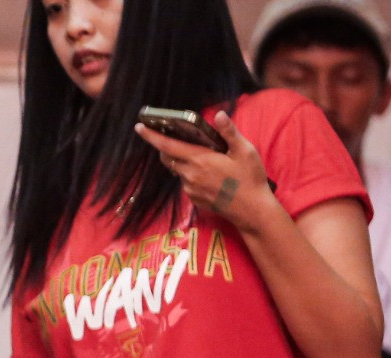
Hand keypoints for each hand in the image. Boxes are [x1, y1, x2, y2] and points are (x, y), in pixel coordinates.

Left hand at [134, 111, 275, 230]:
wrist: (251, 210)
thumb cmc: (250, 178)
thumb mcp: (245, 151)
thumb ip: (229, 132)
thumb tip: (218, 115)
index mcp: (200, 160)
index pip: (168, 145)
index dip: (152, 136)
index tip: (139, 127)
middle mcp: (190, 175)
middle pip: (168, 157)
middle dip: (167, 146)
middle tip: (175, 137)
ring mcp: (190, 189)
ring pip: (178, 170)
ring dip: (183, 161)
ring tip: (203, 156)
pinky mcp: (194, 199)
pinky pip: (186, 182)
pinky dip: (191, 174)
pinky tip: (209, 174)